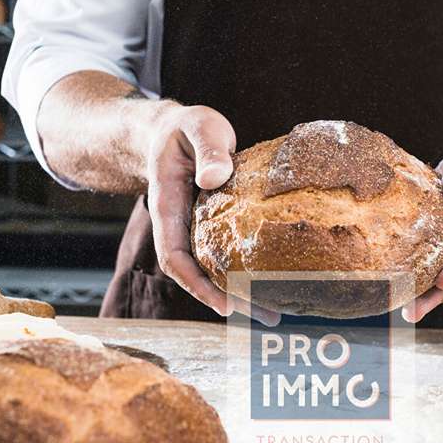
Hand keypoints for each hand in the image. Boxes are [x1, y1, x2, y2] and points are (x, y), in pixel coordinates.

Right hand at [143, 103, 279, 325]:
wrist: (173, 129)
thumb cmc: (186, 127)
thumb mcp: (198, 126)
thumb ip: (208, 149)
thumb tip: (213, 179)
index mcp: (168, 207)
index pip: (175, 257)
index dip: (197, 285)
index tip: (225, 303)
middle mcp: (179, 226)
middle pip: (196, 274)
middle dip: (228, 300)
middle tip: (267, 316)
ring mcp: (194, 229)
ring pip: (211, 269)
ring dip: (239, 292)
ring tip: (275, 311)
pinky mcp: (211, 226)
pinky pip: (224, 255)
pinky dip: (244, 272)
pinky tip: (271, 281)